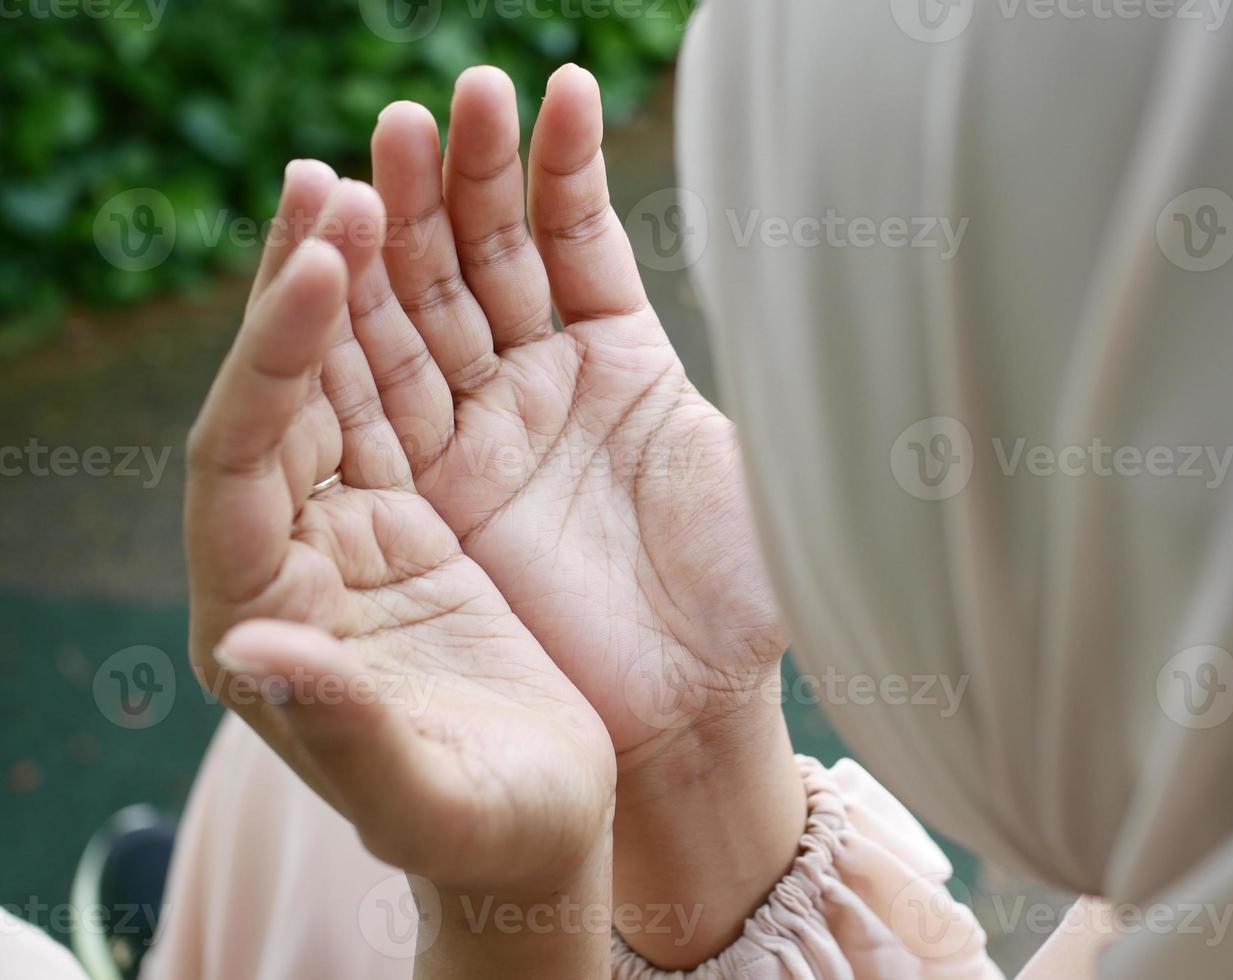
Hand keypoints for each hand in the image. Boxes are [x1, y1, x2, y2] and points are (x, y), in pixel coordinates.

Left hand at [184, 166, 614, 975]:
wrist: (553, 820)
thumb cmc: (493, 829)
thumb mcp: (428, 800)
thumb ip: (343, 732)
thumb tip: (253, 651)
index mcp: (266, 615)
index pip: (236, 463)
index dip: (269, 362)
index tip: (320, 266)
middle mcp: (303, 542)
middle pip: (286, 388)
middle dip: (310, 279)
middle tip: (341, 174)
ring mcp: (372, 505)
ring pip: (355, 362)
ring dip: (366, 265)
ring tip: (387, 158)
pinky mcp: (439, 489)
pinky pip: (423, 374)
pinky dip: (428, 300)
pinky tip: (435, 229)